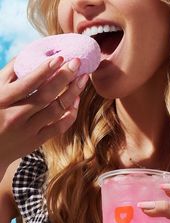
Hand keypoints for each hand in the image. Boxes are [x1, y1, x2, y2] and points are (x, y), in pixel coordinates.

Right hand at [0, 56, 88, 170]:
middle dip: (64, 78)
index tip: (60, 58)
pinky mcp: (36, 141)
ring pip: (56, 111)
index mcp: (2, 100)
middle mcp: (16, 116)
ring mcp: (28, 131)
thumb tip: (28, 54)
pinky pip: (59, 127)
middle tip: (77, 63)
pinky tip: (76, 101)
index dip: (45, 70)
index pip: (27, 83)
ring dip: (72, 94)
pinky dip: (70, 114)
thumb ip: (8, 74)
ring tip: (82, 79)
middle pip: (46, 96)